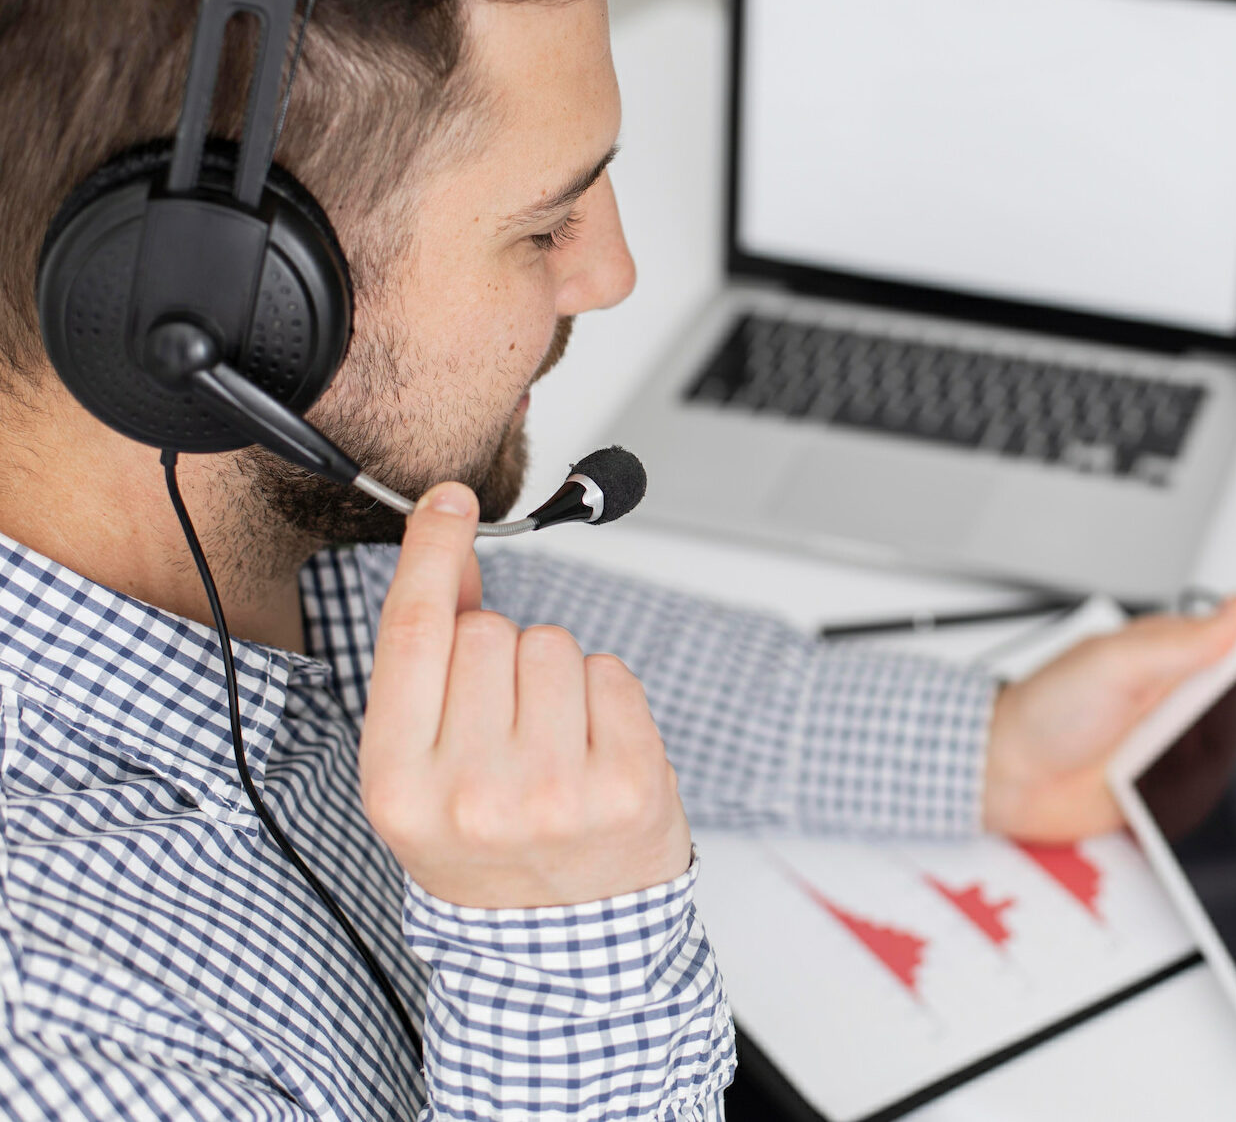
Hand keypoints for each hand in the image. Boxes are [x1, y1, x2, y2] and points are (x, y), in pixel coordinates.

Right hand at [358, 482, 690, 908]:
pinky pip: (611, 672)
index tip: (450, 499)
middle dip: (500, 654)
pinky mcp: (627, 785)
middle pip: (490, 629)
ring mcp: (555, 790)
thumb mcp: (425, 772)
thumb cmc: (486, 852)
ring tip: (550, 747)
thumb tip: (449, 551)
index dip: (432, 551)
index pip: (414, 633)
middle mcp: (473, 791)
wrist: (558, 947)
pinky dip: (605, 697)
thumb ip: (429, 666)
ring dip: (556, 677)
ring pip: (554, 644)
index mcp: (398, 784)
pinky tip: (592, 751)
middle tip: (506, 725)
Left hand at [982, 598, 1235, 841]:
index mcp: (1168, 655)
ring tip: (1152, 762)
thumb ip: (1180, 642)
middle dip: (1224, 727)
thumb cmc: (1045, 711)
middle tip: (1181, 731)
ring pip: (1227, 759)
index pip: (1235, 645)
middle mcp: (1174, 698)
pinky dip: (1189, 799)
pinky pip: (1203, 797)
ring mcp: (1169, 744)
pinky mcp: (1163, 788)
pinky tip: (1155, 790)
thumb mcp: (1114, 664)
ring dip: (1201, 766)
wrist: (1007, 777)